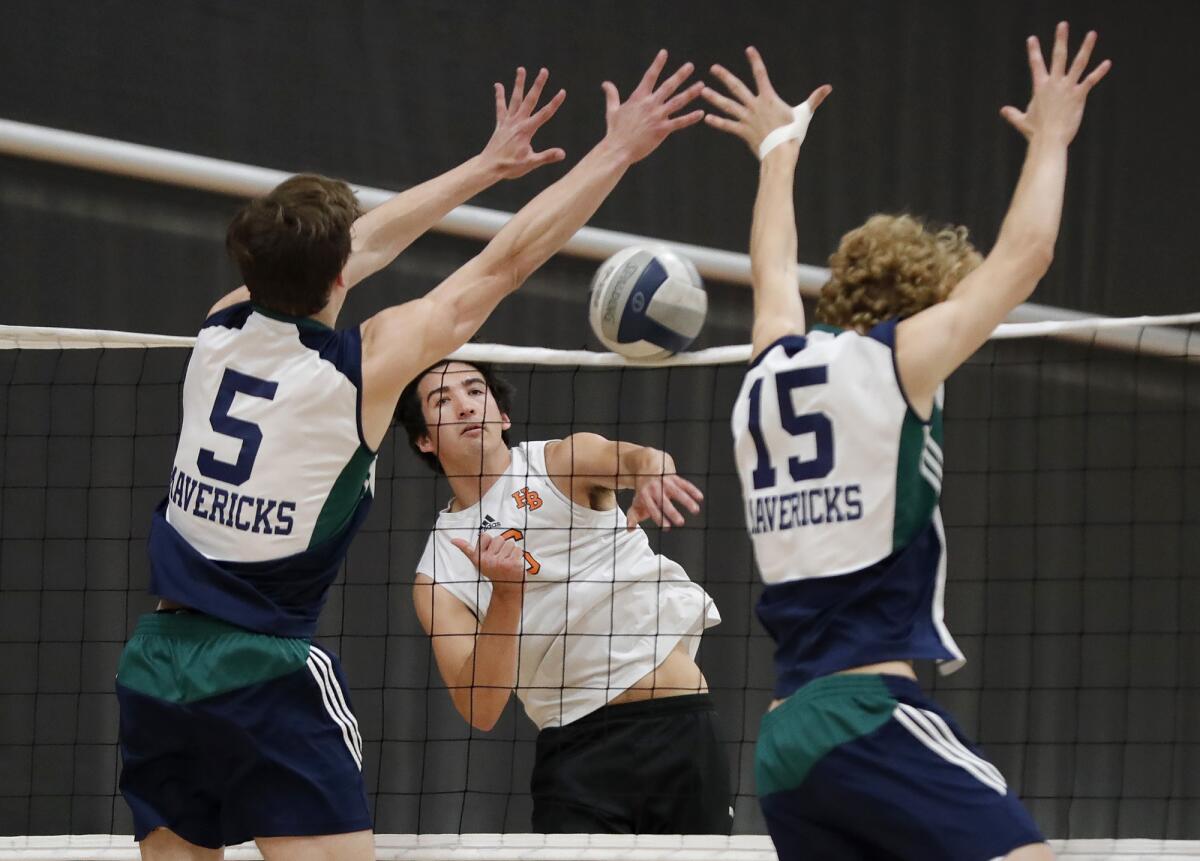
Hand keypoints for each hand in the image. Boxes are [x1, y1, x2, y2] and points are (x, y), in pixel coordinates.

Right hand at [452, 531, 529, 587]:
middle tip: (500, 558)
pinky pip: (518, 549)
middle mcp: (489, 560)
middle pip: (499, 538)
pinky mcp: (514, 564)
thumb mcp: (477, 562)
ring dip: (511, 551)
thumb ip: (466, 549)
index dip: (490, 543)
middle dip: (502, 546)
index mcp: (479, 558)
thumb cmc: (492, 572)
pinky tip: (514, 564)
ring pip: (510, 543)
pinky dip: (518, 555)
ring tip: (507, 561)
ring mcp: (502, 562)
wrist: (506, 589)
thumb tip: (453, 540)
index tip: (491, 553)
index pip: (485, 536)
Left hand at [480, 67, 567, 179]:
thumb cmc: (510, 167)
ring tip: (521, 69)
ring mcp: (508, 122)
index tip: (563, 91)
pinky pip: (500, 108)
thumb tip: (562, 153)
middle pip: (530, 100)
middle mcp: (517, 122)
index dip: (554, 102)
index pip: (544, 114)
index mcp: (527, 130)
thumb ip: (547, 157)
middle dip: (538, 85)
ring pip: (515, 99)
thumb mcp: (531, 163)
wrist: (489, 167)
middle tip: (544, 70)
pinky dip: (500, 96)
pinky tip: (498, 85)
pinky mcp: (500, 125)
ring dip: (519, 84)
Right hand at [600, 49, 705, 164]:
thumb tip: (606, 83)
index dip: (657, 64)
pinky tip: (701, 113)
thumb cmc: (615, 130)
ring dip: (690, 93)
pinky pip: (679, 122)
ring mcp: (657, 116)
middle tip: (690, 66)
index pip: (650, 76)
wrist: (618, 148)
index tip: (664, 53)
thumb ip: (612, 95)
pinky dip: (690, 118)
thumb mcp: (612, 110)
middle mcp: (650, 104)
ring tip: (701, 85)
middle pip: (668, 86)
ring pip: (677, 102)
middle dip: (680, 75)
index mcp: (638, 98)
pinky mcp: (662, 130)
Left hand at [627, 470, 703, 531]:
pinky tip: (700, 497)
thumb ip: (633, 516)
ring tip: (695, 510)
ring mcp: (665, 482)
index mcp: (645, 495)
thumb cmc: (643, 489)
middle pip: (665, 501)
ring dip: (687, 500)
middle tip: (680, 522)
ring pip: (677, 491)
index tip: (667, 527)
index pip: (652, 508)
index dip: (659, 518)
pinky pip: (684, 483)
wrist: (646, 466)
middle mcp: (656, 488)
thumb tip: (630, 529)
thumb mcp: (636, 501)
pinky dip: (692, 490)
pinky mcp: (674, 478)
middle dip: (672, 512)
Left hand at [702, 46, 830, 155]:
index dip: (755, 61)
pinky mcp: (742, 132)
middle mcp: (754, 105)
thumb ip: (814, 99)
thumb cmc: (794, 133)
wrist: (781, 153)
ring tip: (702, 91)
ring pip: (727, 105)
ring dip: (714, 98)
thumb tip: (828, 88)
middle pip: (736, 87)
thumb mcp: (804, 113)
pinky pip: (727, 126)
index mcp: (768, 98)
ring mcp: (746, 119)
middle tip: (713, 68)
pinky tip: (706, 118)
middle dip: (724, 77)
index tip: (749, 50)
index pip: (761, 74)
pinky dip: (717, 122)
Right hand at [1001, 22, 1110, 145]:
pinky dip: (1099, 72)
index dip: (1034, 51)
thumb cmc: (1035, 132)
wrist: (1049, 139)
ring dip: (1086, 47)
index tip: (1032, 39)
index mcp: (1039, 87)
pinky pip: (1091, 80)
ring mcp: (1068, 88)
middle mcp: (1054, 83)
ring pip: (1078, 63)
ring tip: (1092, 34)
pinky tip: (1107, 63)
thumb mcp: (1022, 121)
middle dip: (1061, 39)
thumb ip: (1013, 114)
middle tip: (1063, 25)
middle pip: (1058, 56)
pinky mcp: (1079, 96)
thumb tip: (1003, 110)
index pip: (1036, 64)